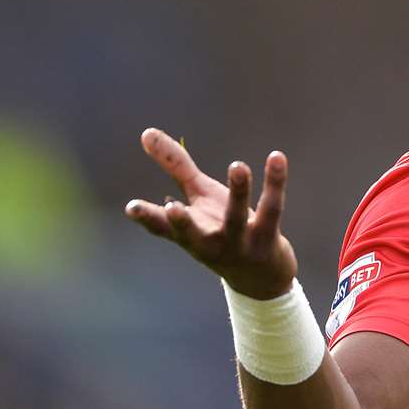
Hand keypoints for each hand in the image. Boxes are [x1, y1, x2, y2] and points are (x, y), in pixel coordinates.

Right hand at [124, 128, 297, 299]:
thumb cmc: (221, 229)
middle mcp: (209, 242)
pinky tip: (277, 157)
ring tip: (237, 166)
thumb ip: (175, 166)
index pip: (162, 228)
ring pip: (237, 217)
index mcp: (188, 234)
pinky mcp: (267, 236)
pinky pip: (272, 207)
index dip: (146, 218)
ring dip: (238, 192)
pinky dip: (275, 181)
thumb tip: (146, 133)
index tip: (131, 208)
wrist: (261, 275)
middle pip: (194, 234)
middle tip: (173, 208)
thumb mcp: (198, 197)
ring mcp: (239, 242)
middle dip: (183, 224)